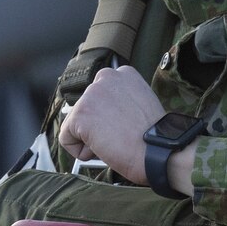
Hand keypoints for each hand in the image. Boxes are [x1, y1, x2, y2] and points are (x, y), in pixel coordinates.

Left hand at [57, 65, 165, 184]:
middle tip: (121, 136)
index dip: (110, 117)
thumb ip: (121, 103)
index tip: (125, 125)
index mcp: (125, 74)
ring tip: (116, 142)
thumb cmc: (157, 137)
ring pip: (76, 124)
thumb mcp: (142, 106)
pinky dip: (81, 151)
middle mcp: (106, 77)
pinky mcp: (81, 114)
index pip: (101, 96)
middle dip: (99, 127)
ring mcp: (91, 94)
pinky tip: (104, 149)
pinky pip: (66, 139)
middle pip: (87, 108)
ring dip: (92, 139)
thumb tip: (105, 117)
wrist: (160, 151)